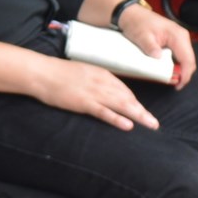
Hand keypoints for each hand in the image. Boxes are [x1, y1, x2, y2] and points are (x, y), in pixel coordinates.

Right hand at [32, 56, 158, 129]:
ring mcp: (93, 93)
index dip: (134, 102)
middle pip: (127, 98)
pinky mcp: (84, 103)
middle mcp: (102, 83)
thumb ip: (95, 80)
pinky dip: (117, 119)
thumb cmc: (58, 73)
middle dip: (142, 111)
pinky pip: (104, 112)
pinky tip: (128, 125)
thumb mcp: (82, 72)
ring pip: (121, 105)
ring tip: (150, 124)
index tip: (141, 111)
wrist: (42, 73)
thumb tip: (104, 90)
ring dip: (138, 115)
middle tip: (155, 123)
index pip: (124, 89)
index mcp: (102, 74)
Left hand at [114, 0, 194, 87]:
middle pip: (189, 60)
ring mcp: (179, 39)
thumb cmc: (137, 23)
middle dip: (184, 74)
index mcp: (178, 36)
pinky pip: (179, 56)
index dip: (185, 74)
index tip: (178, 86)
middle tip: (174, 85)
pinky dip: (176, 64)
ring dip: (180, 70)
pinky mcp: (174, 41)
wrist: (131, 14)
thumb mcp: (142, 36)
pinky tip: (169, 71)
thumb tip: (158, 58)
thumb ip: (151, 47)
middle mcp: (182, 37)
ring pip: (185, 59)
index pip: (188, 59)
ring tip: (171, 80)